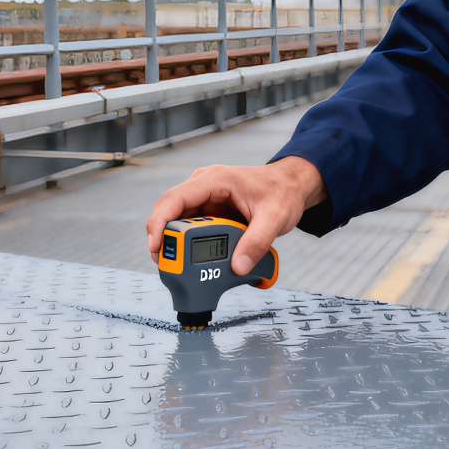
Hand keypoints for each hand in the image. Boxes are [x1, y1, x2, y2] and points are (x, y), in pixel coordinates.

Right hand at [146, 157, 326, 274]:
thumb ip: (257, 242)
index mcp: (215, 180)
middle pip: (170, 212)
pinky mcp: (209, 211)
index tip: (156, 247)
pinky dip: (191, 245)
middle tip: (169, 266)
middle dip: (166, 240)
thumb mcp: (274, 218)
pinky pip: (192, 228)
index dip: (160, 223)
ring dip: (178, 244)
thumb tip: (238, 268)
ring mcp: (205, 199)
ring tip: (182, 268)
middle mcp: (204, 187)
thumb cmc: (282, 192)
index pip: (175, 199)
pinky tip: (195, 261)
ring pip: (179, 222)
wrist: (291, 185)